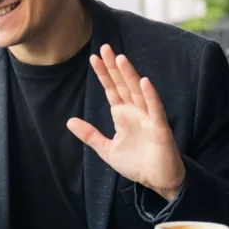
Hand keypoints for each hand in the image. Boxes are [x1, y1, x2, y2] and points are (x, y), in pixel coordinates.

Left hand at [67, 44, 185, 200]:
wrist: (158, 181)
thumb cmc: (136, 163)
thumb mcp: (107, 149)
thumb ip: (90, 135)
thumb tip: (69, 122)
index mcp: (123, 115)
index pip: (111, 90)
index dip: (104, 74)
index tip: (94, 58)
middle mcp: (135, 112)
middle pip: (123, 85)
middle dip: (114, 67)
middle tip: (105, 48)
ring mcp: (148, 118)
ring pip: (138, 92)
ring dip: (130, 75)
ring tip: (120, 59)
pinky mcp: (159, 128)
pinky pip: (155, 109)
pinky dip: (150, 96)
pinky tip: (144, 82)